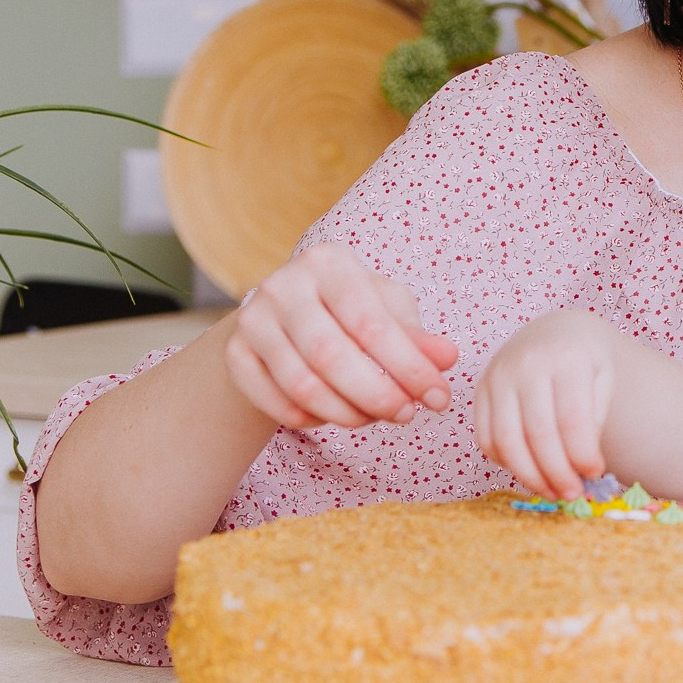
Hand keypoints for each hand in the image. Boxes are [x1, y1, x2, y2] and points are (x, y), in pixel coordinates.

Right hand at [223, 243, 458, 430]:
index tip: (438, 399)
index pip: (371, 323)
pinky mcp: (234, 354)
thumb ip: (417, 337)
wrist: (290, 317)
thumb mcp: (390, 312)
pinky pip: (274, 402)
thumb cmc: (353, 311)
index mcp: (329, 262)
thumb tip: (447, 358)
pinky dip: (309, 420)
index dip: (409, 367)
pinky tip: (332, 417)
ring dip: (346, 413)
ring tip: (375, 418)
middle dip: (377, 395)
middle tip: (406, 416)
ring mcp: (252, 318)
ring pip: (301, 385)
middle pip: (332, 356)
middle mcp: (283, 284)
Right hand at [474, 309, 621, 500]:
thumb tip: (584, 468)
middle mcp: (526, 363)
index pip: (572, 418)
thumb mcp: (603, 379)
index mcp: (566, 357)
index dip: (582, 454)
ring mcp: (497, 376)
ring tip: (552, 491)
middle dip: (557, 473)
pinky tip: (529, 471)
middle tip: (573, 493)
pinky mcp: (479, 392)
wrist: (552, 332)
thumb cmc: (583, 360)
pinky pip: (486, 438)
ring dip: (530, 476)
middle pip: (538, 433)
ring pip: (507, 441)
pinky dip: (506, 463)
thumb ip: (594, 420)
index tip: (595, 473)